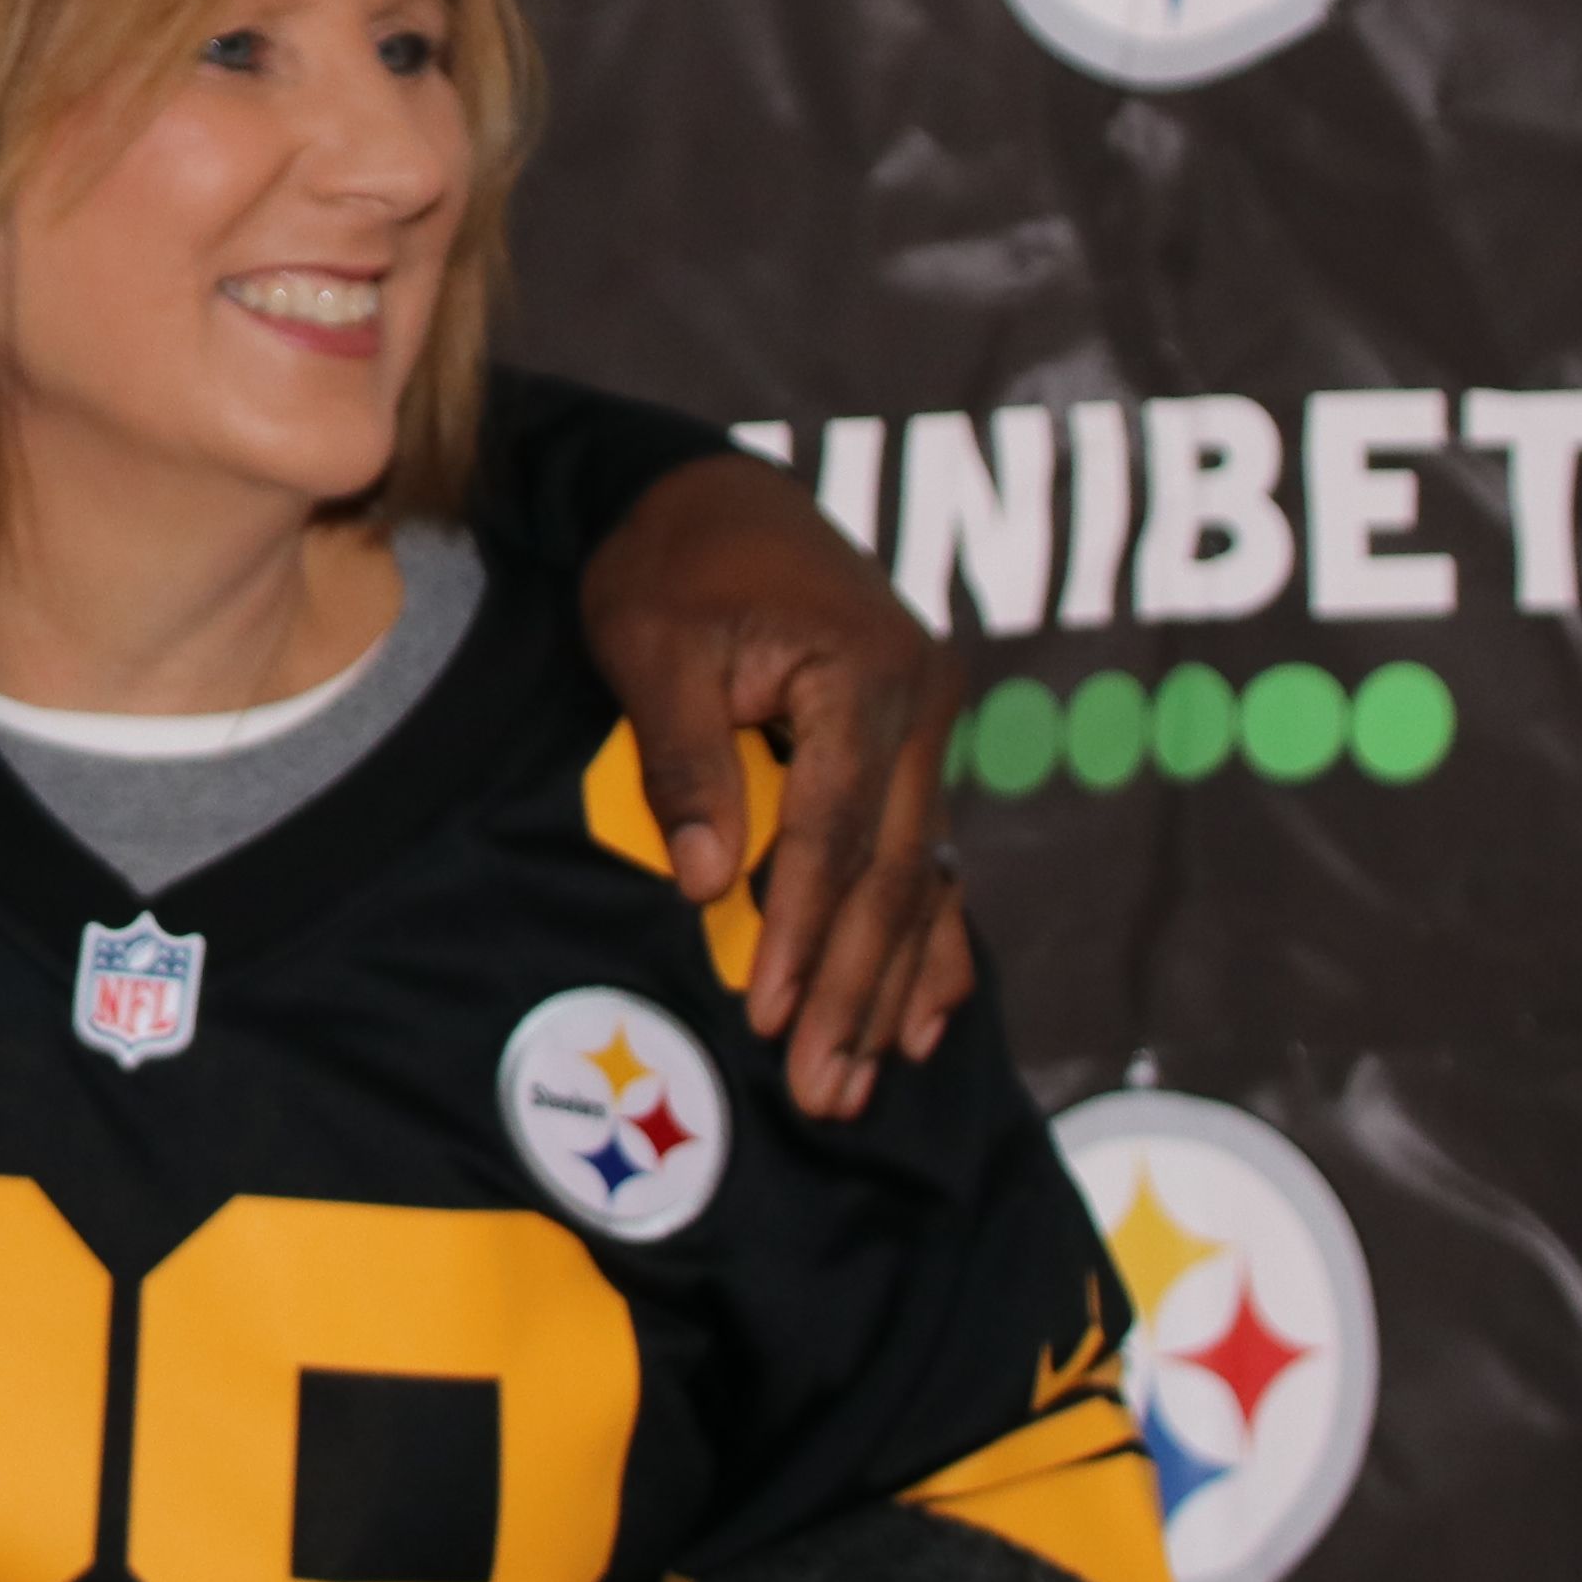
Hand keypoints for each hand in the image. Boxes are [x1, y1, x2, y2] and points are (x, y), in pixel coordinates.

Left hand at [579, 450, 979, 1120]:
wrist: (709, 490)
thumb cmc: (667, 564)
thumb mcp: (650, 645)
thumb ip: (685, 762)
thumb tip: (709, 883)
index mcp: (864, 673)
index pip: (834, 832)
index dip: (801, 931)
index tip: (767, 1019)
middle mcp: (922, 702)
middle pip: (894, 874)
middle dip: (855, 989)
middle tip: (825, 1091)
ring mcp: (931, 724)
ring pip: (921, 879)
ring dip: (890, 984)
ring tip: (860, 1080)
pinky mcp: (916, 743)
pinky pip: (931, 856)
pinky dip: (925, 938)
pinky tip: (923, 1019)